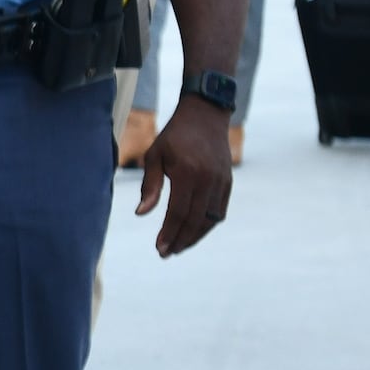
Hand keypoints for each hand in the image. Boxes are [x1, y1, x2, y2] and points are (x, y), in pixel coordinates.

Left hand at [132, 107, 233, 256]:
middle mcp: (208, 180)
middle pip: (195, 221)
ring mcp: (221, 182)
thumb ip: (149, 186)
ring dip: (194, 237)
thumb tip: (141, 214)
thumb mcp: (155, 155)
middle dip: (180, 241)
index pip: (178, 213)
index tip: (159, 248)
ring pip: (210, 220)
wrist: (205, 115)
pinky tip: (194, 232)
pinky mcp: (228, 182)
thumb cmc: (174, 136)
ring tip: (179, 247)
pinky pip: (219, 212)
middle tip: (166, 254)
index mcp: (188, 173)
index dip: (169, 233)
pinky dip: (207, 225)